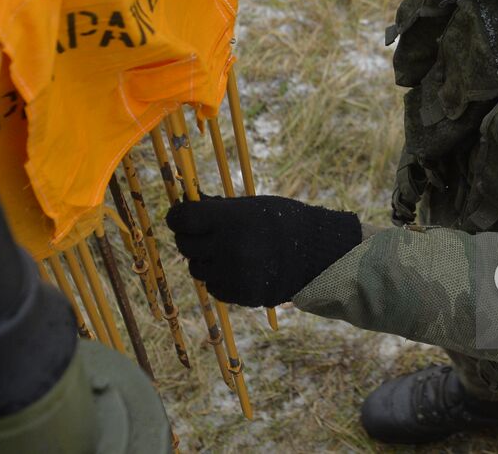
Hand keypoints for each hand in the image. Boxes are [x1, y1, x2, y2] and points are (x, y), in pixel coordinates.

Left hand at [165, 194, 360, 306]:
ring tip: (227, 252)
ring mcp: (234, 274)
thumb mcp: (252, 206)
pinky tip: (237, 268)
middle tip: (204, 234)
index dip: (178, 217)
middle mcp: (229, 247)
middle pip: (186, 245)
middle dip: (191, 238)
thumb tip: (186, 203)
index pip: (183, 220)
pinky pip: (214, 287)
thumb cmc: (284, 221)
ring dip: (205, 260)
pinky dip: (219, 279)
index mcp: (231, 219)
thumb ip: (218, 208)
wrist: (319, 254)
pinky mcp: (240, 295)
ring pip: (197, 269)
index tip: (180, 216)